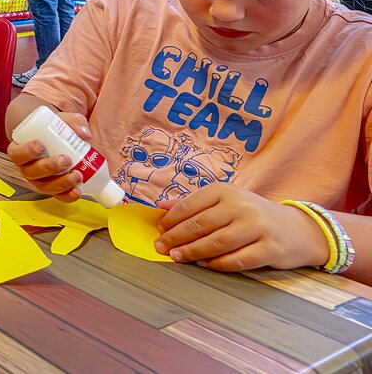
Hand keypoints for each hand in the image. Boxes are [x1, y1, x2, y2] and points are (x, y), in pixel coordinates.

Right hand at [5, 112, 93, 201]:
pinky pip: (57, 196)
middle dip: (49, 167)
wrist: (57, 141)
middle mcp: (26, 168)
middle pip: (31, 172)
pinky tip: (77, 191)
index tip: (41, 145)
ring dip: (61, 183)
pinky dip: (67, 196)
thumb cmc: (53, 131)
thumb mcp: (61, 120)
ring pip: (44, 186)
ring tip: (77, 175)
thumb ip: (74, 121)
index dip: (26, 152)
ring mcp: (38, 180)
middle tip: (65, 159)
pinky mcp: (52, 188)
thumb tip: (84, 134)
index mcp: (20, 150)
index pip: (16, 154)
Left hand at [155, 184, 330, 270]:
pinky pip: (237, 260)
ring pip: (216, 243)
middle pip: (200, 225)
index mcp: (226, 191)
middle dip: (176, 238)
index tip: (158, 231)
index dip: (171, 220)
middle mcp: (241, 206)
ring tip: (177, 257)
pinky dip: (217, 264)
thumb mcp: (226, 201)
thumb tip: (161, 207)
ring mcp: (257, 227)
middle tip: (161, 247)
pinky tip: (204, 265)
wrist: (299, 229)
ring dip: (192, 252)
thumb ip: (195, 204)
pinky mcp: (269, 249)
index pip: (190, 205)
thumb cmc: (254, 215)